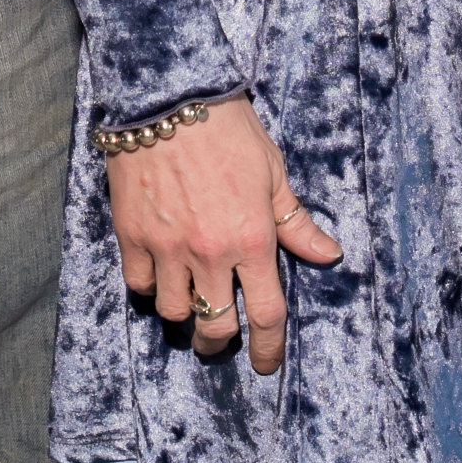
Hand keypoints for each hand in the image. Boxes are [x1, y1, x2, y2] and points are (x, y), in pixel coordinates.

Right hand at [106, 96, 342, 375]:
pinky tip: (160, 273)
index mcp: (252, 238)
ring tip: (190, 300)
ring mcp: (168, 247)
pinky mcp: (132, 235)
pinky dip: (150, 285)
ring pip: (174, 312)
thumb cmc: (228, 129)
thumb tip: (329, 255)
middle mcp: (210, 252)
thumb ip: (295, 222)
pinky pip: (139, 284)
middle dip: (220, 343)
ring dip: (185, 313)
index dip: (269, 349)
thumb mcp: (273, 172)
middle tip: (221, 338)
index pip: (267, 314)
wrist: (168, 97)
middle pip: (216, 326)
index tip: (267, 365)